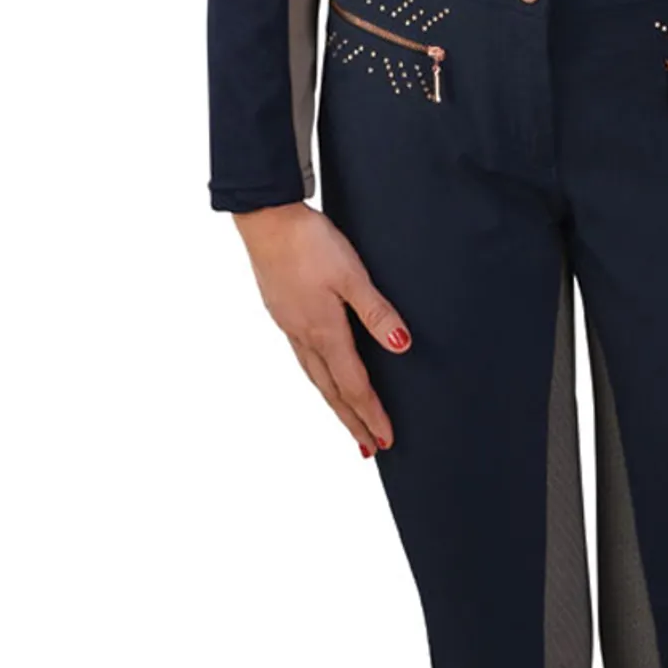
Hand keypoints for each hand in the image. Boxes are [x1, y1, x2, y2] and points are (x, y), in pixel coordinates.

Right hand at [234, 201, 411, 458]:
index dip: (371, 413)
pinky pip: (303, 358)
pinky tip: (320, 372)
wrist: (266, 220)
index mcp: (324, 331)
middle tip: (368, 448)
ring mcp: (289, 326)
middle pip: (332, 391)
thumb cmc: (309, 243)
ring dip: (334, 403)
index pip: (353, 384)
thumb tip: (401, 347)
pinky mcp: (281, 312)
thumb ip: (376, 312)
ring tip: (348, 422)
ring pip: (315, 377)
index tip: (385, 440)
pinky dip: (317, 378)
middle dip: (352, 420)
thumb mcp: (351, 274)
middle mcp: (304, 336)